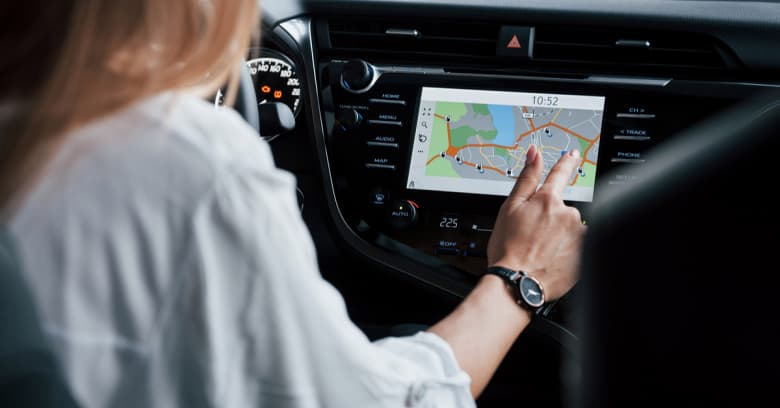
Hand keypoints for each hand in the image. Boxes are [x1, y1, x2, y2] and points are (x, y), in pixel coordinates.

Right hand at [487, 144, 585, 300]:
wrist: (516, 283)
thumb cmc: (508, 249)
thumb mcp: (509, 208)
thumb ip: (526, 178)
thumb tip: (535, 153)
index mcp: (548, 200)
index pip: (560, 173)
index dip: (567, 163)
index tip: (573, 155)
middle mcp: (569, 214)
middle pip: (563, 209)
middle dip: (551, 219)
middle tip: (533, 237)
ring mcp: (580, 234)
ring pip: (571, 229)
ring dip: (560, 237)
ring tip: (542, 252)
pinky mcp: (586, 253)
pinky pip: (579, 247)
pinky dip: (568, 252)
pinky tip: (554, 261)